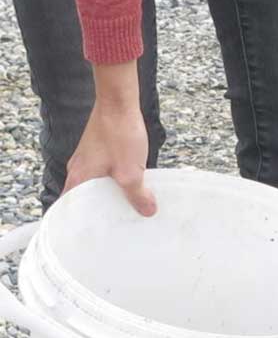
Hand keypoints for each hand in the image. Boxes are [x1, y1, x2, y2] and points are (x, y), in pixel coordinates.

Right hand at [63, 100, 156, 216]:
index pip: (69, 210)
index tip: (89, 236)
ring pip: (94, 183)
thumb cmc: (119, 134)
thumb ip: (137, 195)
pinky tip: (129, 179)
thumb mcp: (131, 171)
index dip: (77, 224)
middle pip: (83, 198)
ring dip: (107, 192)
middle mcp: (77, 169)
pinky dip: (112, 177)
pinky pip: (102, 169)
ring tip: (124, 203)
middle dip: (97, 209)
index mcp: (77, 179)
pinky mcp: (97, 147)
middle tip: (113, 222)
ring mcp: (86, 157)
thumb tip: (147, 211)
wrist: (118, 101)